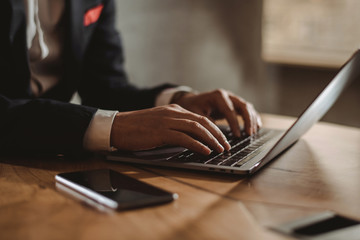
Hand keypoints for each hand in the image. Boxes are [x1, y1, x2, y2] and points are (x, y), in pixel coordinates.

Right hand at [110, 104, 230, 154]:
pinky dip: (198, 145)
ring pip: (197, 128)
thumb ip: (175, 127)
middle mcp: (173, 113)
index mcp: (174, 110)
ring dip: (211, 140)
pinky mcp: (161, 132)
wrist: (117, 126)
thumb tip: (190, 139)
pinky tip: (205, 151)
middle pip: (203, 122)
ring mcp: (167, 121)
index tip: (222, 139)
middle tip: (227, 145)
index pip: (200, 118)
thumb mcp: (159, 122)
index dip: (214, 129)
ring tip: (220, 150)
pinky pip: (184, 138)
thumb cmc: (137, 127)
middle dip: (218, 134)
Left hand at [173, 89, 261, 136]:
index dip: (234, 123)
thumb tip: (215, 135)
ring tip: (253, 133)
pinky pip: (247, 110)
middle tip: (249, 134)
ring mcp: (232, 99)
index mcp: (218, 95)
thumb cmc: (193, 107)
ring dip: (252, 120)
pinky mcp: (235, 104)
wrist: (192, 101)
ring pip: (247, 107)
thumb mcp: (195, 114)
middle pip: (243, 106)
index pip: (230, 110)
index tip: (237, 135)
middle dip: (248, 120)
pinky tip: (257, 127)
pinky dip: (253, 118)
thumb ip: (206, 122)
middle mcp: (227, 95)